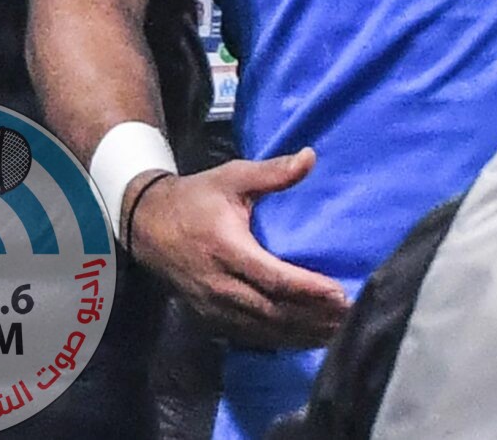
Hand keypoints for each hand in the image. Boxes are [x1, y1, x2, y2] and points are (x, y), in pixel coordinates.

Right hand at [127, 149, 350, 348]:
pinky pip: (249, 335)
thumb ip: (272, 172)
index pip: (273, 277)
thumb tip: (310, 157)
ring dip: (300, 334)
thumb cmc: (196, 198)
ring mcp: (212, 306)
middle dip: (312, 318)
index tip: (340, 294)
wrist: (146, 225)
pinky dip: (280, 340)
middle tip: (350, 318)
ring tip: (337, 333)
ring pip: (262, 329)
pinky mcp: (209, 317)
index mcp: (226, 249)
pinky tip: (306, 339)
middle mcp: (218, 285)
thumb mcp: (232, 177)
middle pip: (271, 310)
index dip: (307, 289)